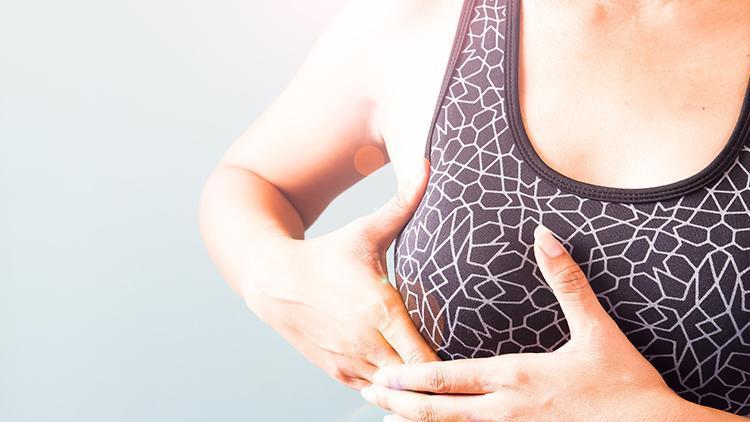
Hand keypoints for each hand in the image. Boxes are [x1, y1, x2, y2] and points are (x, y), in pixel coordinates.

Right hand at [242, 158, 438, 389]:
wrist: (273, 280)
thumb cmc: (326, 254)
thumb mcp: (366, 231)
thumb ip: (403, 204)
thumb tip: (427, 165)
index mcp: (381, 308)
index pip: (427, 358)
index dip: (448, 363)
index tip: (464, 354)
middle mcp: (366, 341)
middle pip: (415, 380)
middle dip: (434, 378)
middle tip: (456, 372)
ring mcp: (349, 360)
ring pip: (393, 391)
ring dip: (410, 384)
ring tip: (431, 377)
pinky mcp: (336, 372)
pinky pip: (371, 391)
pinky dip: (387, 388)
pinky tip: (400, 377)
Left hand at [360, 224, 697, 420]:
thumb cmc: (625, 383)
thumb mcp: (597, 329)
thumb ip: (567, 281)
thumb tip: (545, 235)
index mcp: (517, 376)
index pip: (451, 377)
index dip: (413, 377)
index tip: (383, 371)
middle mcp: (508, 409)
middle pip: (441, 411)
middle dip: (401, 403)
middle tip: (368, 391)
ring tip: (388, 416)